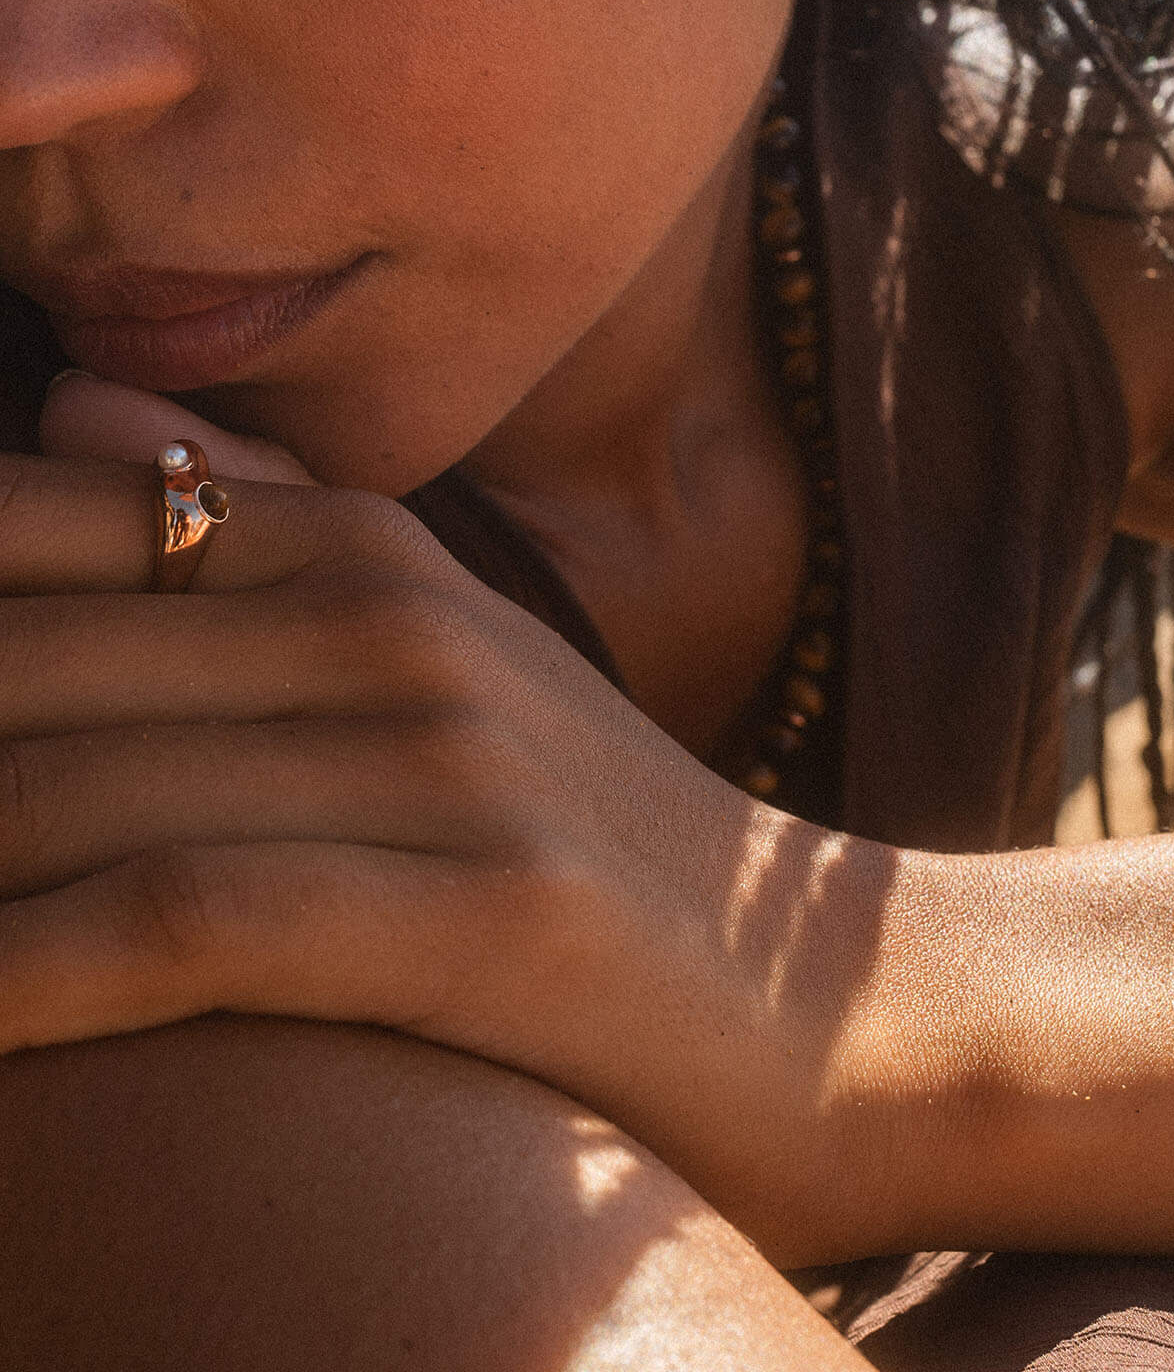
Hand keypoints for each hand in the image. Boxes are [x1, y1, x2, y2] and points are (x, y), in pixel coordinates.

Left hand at [0, 377, 883, 1261]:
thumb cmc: (598, 853)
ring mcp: (440, 758)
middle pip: (21, 664)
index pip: (36, 532)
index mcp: (358, 550)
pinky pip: (182, 919)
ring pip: (70, 790)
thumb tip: (69, 412)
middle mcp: (384, 621)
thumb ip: (260, 524)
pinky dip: (30, 972)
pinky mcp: (481, 908)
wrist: (846, 1006)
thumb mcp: (443, 662)